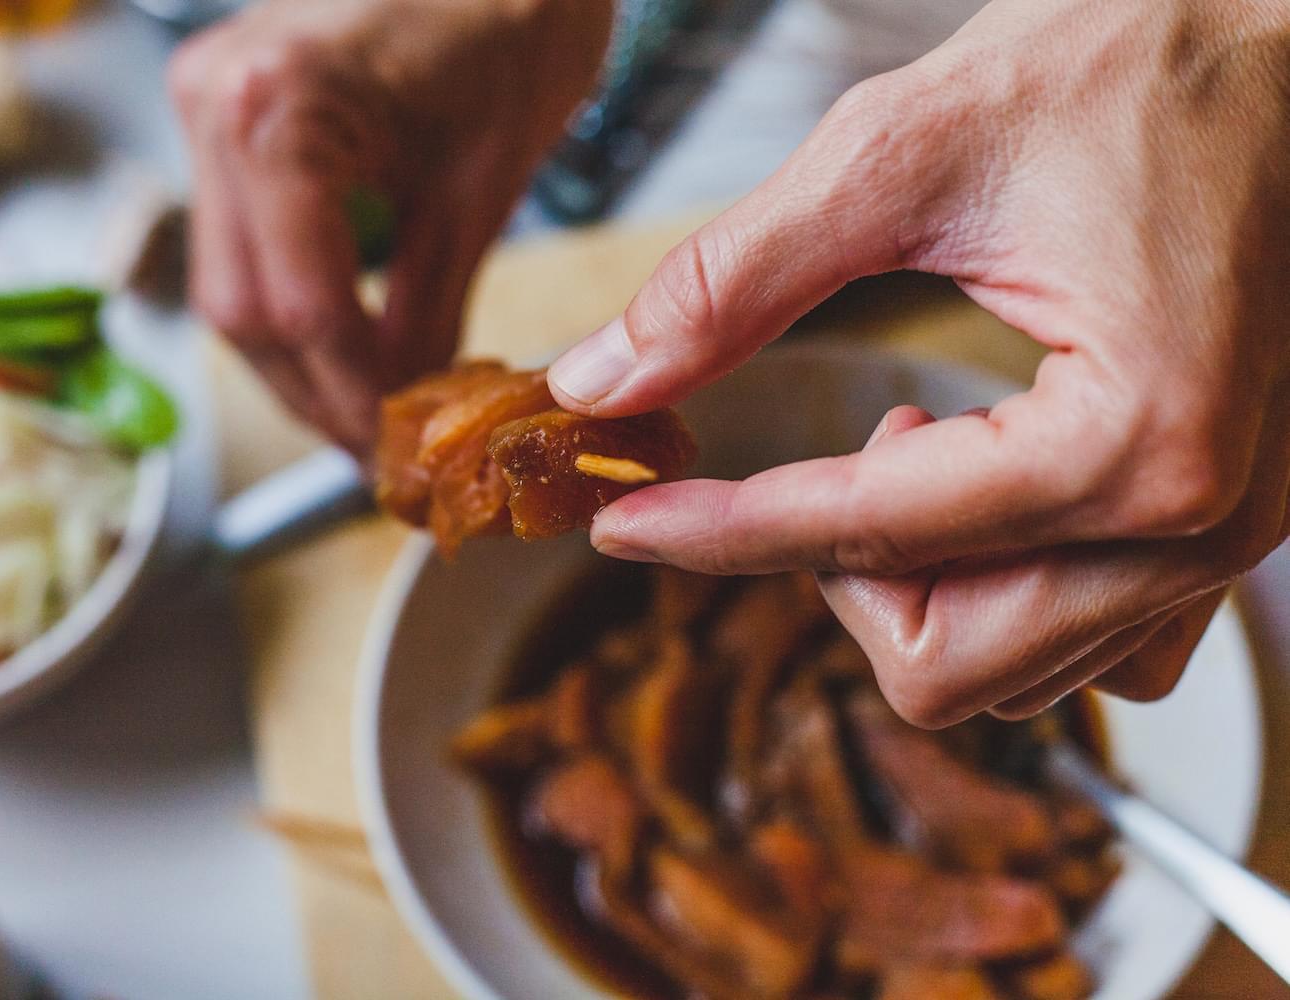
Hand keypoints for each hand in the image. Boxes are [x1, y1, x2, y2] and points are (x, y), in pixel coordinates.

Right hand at [170, 0, 611, 451]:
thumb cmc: (512, 25)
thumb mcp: (479, 190)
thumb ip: (431, 309)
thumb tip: (409, 408)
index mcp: (279, 115)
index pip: (301, 309)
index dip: (349, 398)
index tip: (390, 454)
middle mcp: (215, 104)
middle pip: (240, 310)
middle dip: (311, 395)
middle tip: (373, 450)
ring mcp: (205, 100)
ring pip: (227, 285)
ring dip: (294, 359)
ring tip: (363, 407)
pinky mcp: (220, 106)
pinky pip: (239, 237)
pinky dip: (288, 299)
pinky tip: (340, 338)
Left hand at [547, 0, 1289, 725]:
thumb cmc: (1143, 61)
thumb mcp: (904, 151)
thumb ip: (734, 281)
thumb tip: (606, 378)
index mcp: (1134, 437)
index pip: (862, 538)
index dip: (716, 533)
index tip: (626, 524)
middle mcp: (1200, 520)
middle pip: (938, 663)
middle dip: (834, 577)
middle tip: (806, 470)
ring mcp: (1229, 539)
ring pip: (1009, 670)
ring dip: (915, 583)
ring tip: (911, 447)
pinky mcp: (1229, 525)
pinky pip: (1091, 643)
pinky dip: (998, 592)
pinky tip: (979, 481)